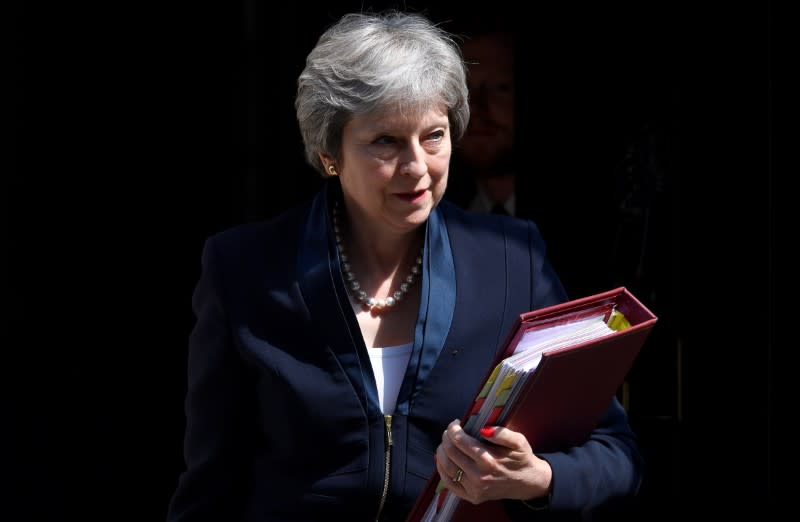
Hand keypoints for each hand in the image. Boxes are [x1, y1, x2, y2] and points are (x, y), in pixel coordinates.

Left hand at [434, 419, 551, 504]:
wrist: (527, 482)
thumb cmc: (521, 458)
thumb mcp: (519, 441)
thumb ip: (503, 433)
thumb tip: (484, 429)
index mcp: (489, 460)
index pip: (460, 441)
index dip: (453, 429)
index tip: (456, 423)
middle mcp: (479, 476)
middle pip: (450, 452)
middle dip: (446, 437)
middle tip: (449, 431)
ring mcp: (474, 489)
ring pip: (446, 467)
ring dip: (441, 451)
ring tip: (446, 443)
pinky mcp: (472, 497)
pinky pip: (448, 483)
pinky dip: (441, 469)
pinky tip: (443, 459)